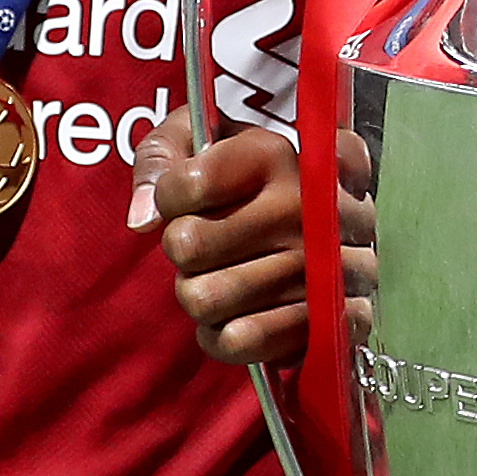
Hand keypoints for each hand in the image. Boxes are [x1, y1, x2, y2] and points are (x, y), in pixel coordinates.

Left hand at [142, 106, 373, 366]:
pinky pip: (241, 341)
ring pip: (204, 298)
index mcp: (276, 154)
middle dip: (183, 248)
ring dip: (199, 292)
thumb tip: (142, 219)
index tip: (188, 196)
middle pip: (187, 245)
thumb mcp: (205, 134)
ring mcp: (324, 265)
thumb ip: (161, 157)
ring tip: (223, 277)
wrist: (334, 215)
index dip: (170, 197)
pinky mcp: (334, 317)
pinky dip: (220, 336)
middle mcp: (305, 205)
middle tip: (206, 244)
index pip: (184, 186)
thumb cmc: (253, 175)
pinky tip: (233, 317)